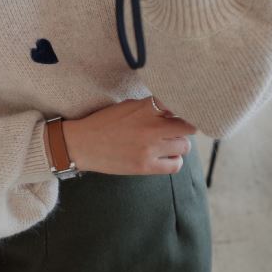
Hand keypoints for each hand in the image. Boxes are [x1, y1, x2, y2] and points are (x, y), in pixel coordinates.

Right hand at [56, 103, 191, 175]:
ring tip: (169, 145)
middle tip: (177, 130)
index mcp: (146, 107)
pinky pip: (175, 165)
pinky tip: (166, 157)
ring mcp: (150, 148)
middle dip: (185, 127)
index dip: (183, 109)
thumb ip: (150, 106)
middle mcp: (152, 127)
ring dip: (179, 145)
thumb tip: (171, 110)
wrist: (82, 144)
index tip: (181, 113)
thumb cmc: (104, 123)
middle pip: (189, 126)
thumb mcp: (128, 106)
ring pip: (184, 146)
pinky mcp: (146, 166)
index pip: (179, 105)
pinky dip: (174, 161)